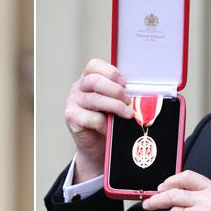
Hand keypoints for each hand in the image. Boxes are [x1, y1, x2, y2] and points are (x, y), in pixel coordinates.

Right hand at [65, 58, 133, 182]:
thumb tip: (139, 94)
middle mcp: (78, 88)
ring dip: (115, 106)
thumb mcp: (115, 103)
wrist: (96, 145)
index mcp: (88, 79)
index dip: (111, 72)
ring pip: (94, 99)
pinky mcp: (71, 117)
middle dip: (115, 90)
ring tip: (128, 114)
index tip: (125, 83)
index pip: (94, 65)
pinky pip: (90, 118)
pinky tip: (111, 127)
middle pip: (94, 81)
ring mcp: (72, 102)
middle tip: (129, 100)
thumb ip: (120, 95)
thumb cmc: (107, 121)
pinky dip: (104, 123)